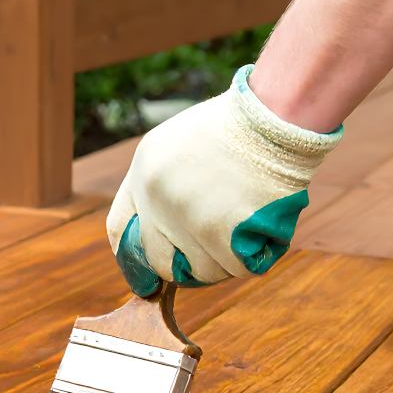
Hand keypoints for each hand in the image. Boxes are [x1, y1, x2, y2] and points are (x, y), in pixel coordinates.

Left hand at [105, 65, 341, 294]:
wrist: (271, 117)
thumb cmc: (233, 128)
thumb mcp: (175, 143)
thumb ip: (158, 185)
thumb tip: (156, 232)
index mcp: (143, 175)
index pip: (120, 230)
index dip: (134, 257)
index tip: (148, 275)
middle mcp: (157, 200)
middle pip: (159, 261)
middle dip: (181, 267)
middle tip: (206, 257)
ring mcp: (187, 219)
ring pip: (199, 271)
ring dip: (220, 262)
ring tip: (240, 235)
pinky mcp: (220, 233)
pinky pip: (232, 269)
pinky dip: (247, 258)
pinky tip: (256, 235)